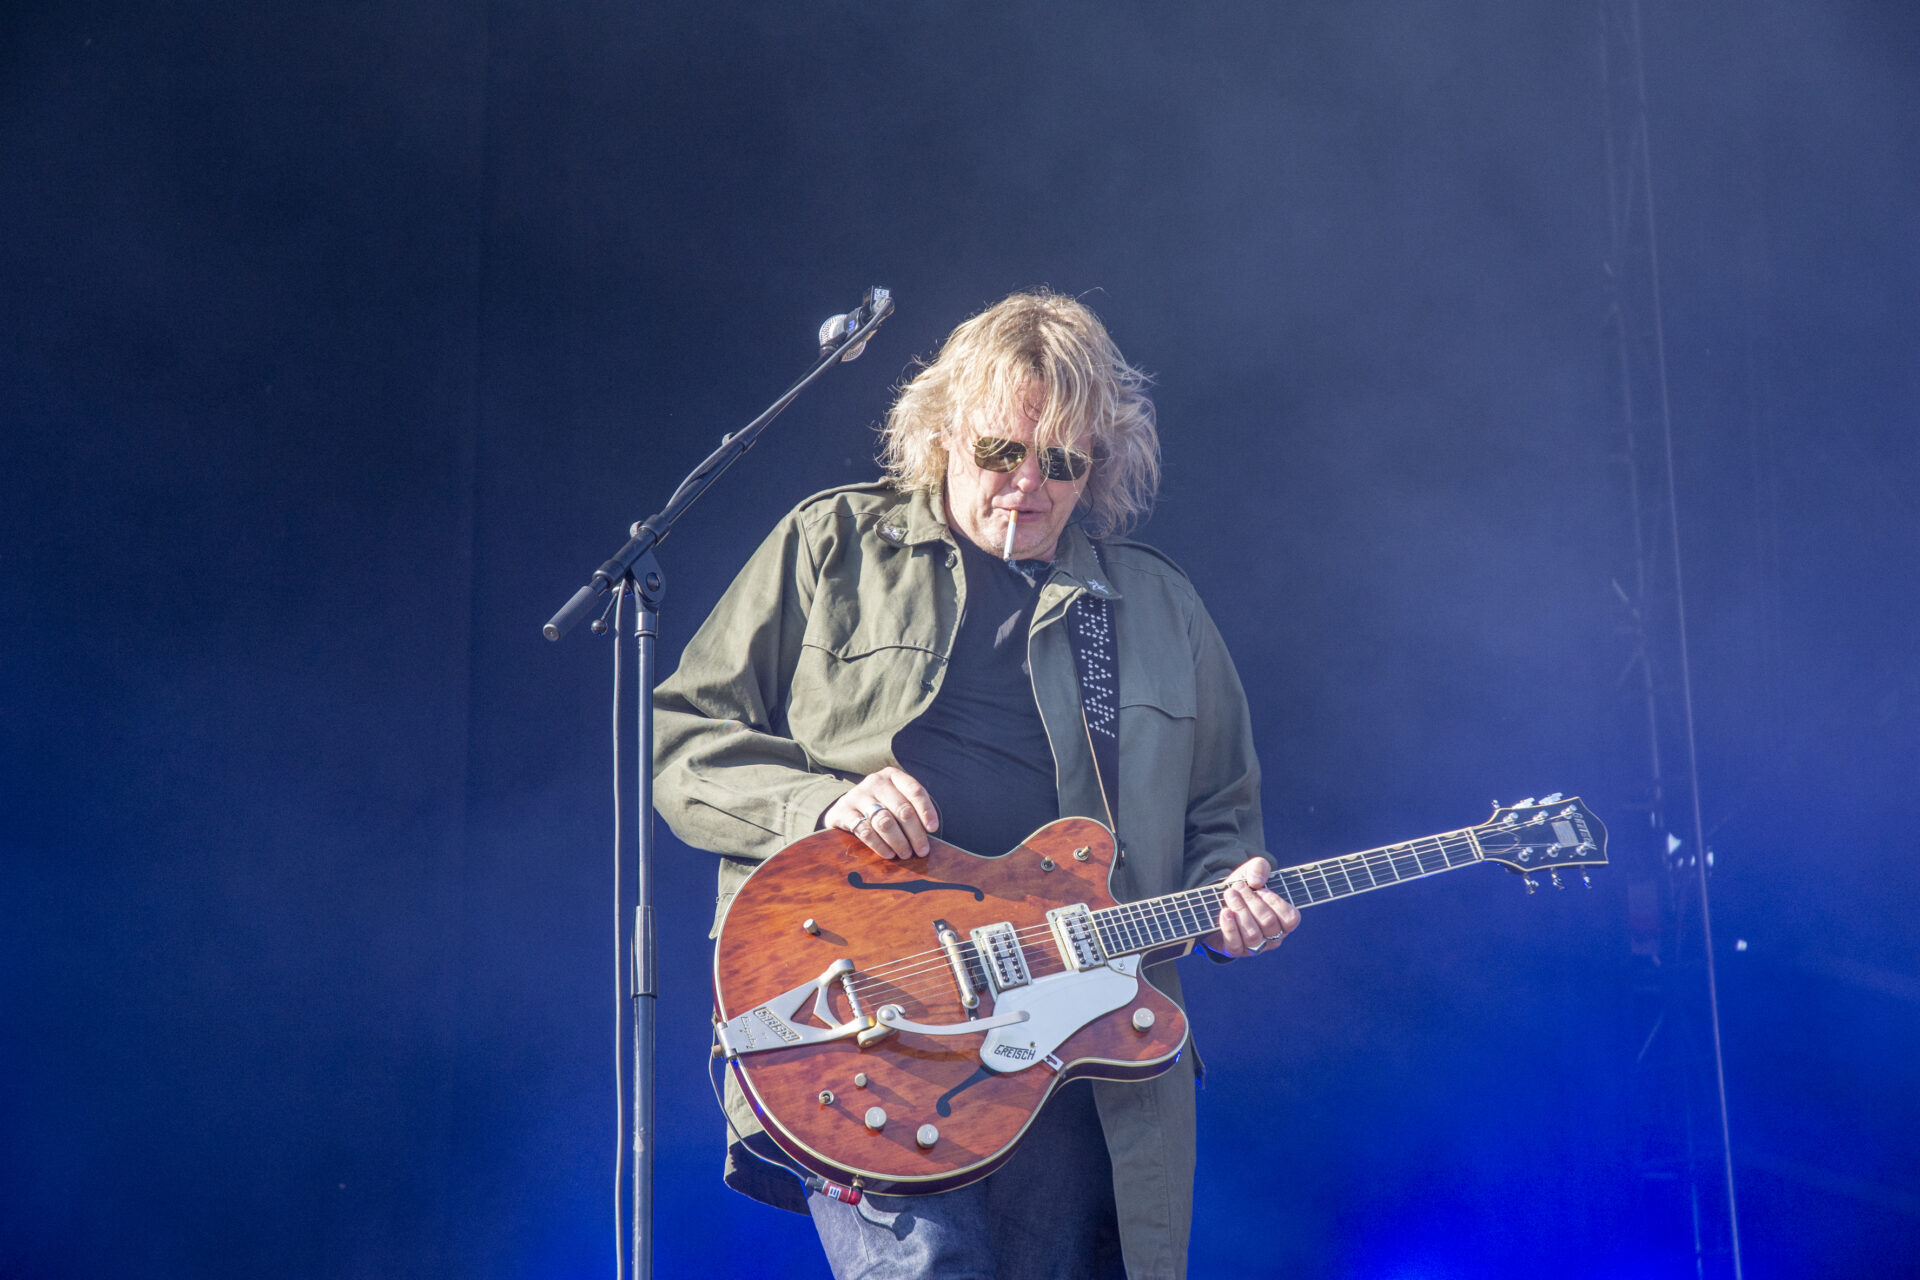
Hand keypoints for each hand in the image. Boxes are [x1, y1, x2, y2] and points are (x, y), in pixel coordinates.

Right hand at [821, 767, 941, 859]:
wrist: (844, 808)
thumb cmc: (879, 806)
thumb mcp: (894, 799)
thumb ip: (910, 810)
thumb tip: (928, 834)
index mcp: (892, 776)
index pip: (914, 790)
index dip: (926, 810)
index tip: (933, 828)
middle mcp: (875, 782)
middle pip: (902, 809)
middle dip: (915, 833)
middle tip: (922, 851)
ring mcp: (858, 795)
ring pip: (885, 822)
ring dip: (899, 842)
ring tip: (906, 854)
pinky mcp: (844, 811)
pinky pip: (866, 831)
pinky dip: (880, 845)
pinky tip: (889, 854)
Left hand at [1206, 856, 1298, 958]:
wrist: (1219, 903)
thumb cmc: (1244, 889)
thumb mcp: (1252, 873)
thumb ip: (1259, 867)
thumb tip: (1256, 881)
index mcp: (1284, 921)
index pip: (1291, 918)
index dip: (1276, 902)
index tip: (1260, 889)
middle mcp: (1273, 937)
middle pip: (1268, 923)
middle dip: (1251, 901)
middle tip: (1238, 887)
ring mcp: (1255, 947)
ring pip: (1253, 934)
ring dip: (1240, 910)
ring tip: (1230, 894)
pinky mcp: (1236, 951)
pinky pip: (1235, 943)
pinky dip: (1229, 926)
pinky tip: (1225, 912)